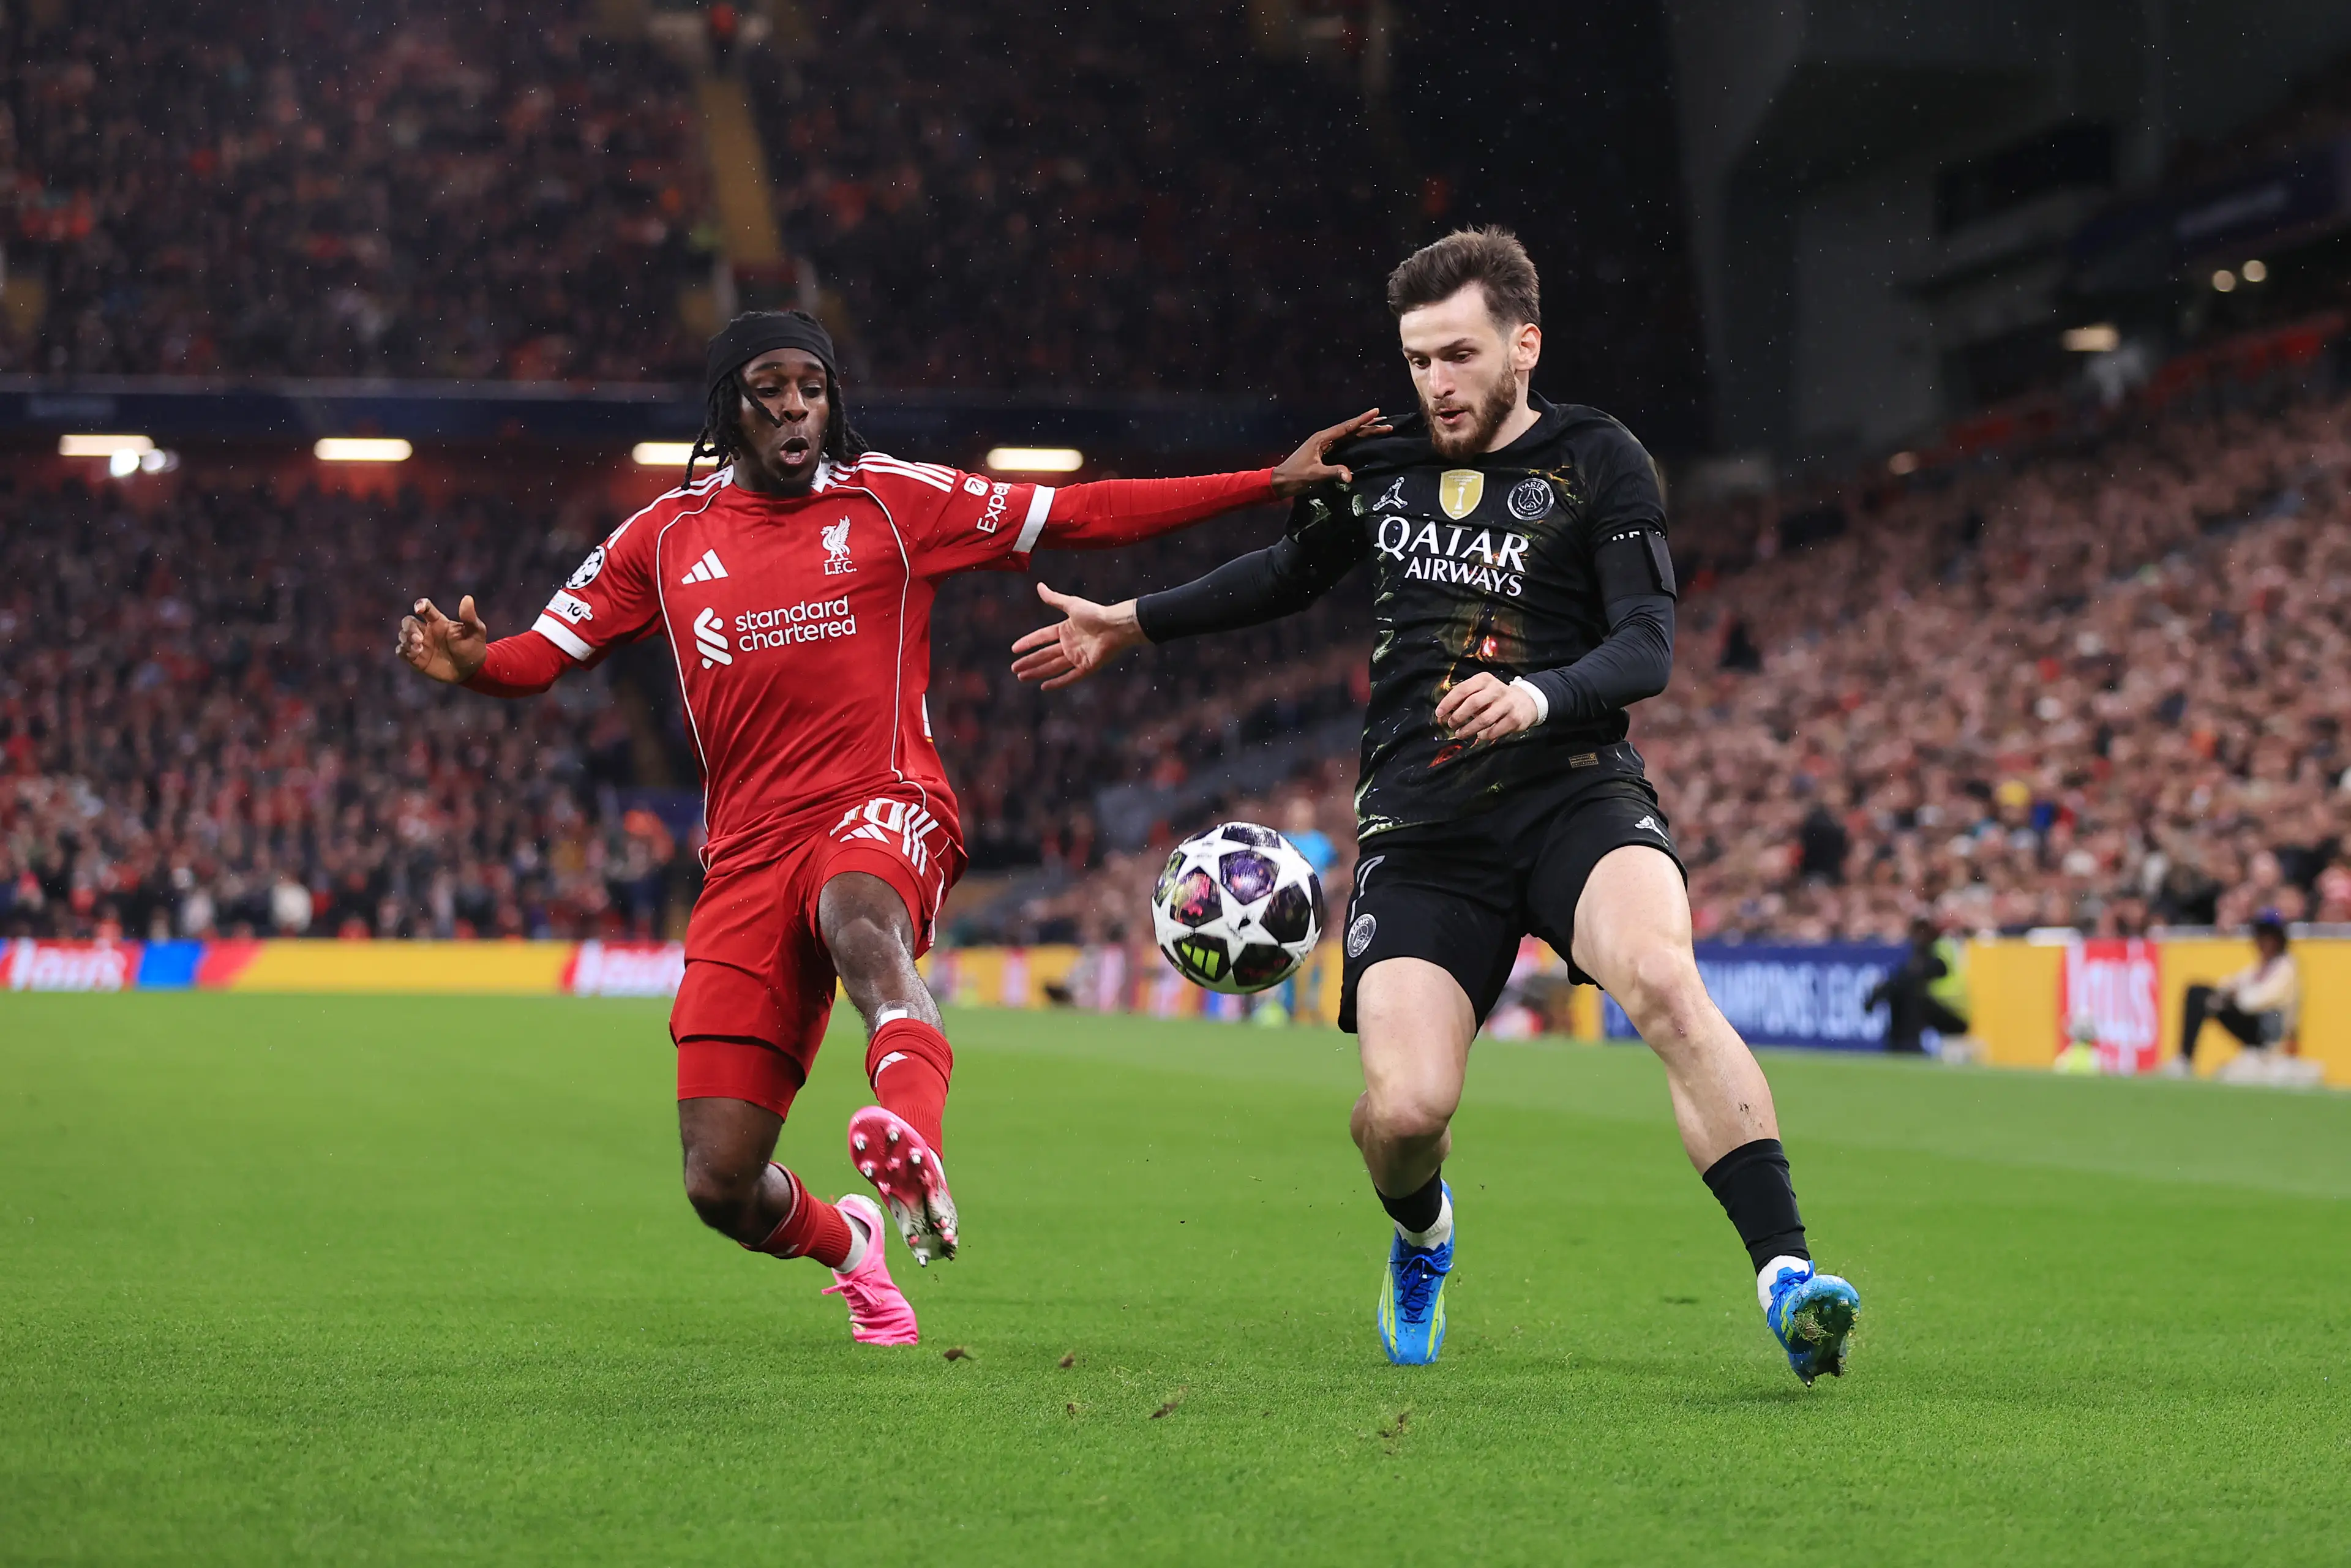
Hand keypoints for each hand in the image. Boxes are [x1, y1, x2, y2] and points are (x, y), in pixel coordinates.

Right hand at [399, 595, 489, 683]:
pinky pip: (401, 651)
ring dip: (406, 640)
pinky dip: (403, 651)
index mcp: (438, 621)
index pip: (425, 607)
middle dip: (409, 627)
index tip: (419, 609)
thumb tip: (467, 598)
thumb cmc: (473, 648)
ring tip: (419, 648)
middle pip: (408, 621)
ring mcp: (420, 644)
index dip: (420, 605)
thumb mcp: (475, 631)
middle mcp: (427, 631)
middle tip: (419, 638)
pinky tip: (414, 654)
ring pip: (403, 635)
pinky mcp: (416, 659)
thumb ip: (469, 617)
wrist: (471, 670)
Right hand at [1010, 583, 1145, 689]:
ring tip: (1022, 677)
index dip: (1028, 642)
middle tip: (1014, 669)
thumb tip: (1039, 586)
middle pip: (1045, 655)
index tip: (1014, 649)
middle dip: (1029, 662)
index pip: (1042, 637)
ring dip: (1037, 672)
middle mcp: (1070, 644)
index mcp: (1066, 629)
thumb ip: (1054, 598)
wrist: (1116, 626)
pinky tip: (1044, 687)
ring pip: (1053, 667)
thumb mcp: (1071, 604)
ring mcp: (1078, 656)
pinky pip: (1069, 677)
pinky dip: (1057, 682)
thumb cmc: (1096, 613)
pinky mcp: (1087, 667)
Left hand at [1269, 407, 1390, 497]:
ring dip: (1363, 431)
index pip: (1346, 427)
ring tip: (1379, 427)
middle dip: (1368, 426)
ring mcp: (1324, 445)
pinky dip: (1356, 440)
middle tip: (1386, 423)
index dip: (1362, 420)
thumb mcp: (1314, 475)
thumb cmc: (1295, 476)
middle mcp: (1324, 438)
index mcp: (1322, 438)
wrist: (1280, 482)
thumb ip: (1333, 472)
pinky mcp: (1324, 452)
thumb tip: (1350, 475)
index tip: (1376, 412)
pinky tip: (1363, 440)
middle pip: (1350, 430)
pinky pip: (1344, 443)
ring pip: (1348, 435)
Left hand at [1435, 672, 1539, 744]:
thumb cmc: (1495, 698)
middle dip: (1458, 716)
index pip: (1462, 689)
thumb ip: (1463, 700)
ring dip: (1468, 729)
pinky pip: (1495, 730)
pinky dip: (1484, 735)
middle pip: (1473, 703)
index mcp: (1484, 680)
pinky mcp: (1515, 718)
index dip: (1448, 702)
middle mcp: (1496, 689)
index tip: (1439, 714)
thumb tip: (1443, 715)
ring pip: (1484, 719)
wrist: (1525, 702)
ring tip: (1460, 734)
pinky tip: (1480, 735)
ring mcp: (1507, 704)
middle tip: (1451, 725)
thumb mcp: (1480, 691)